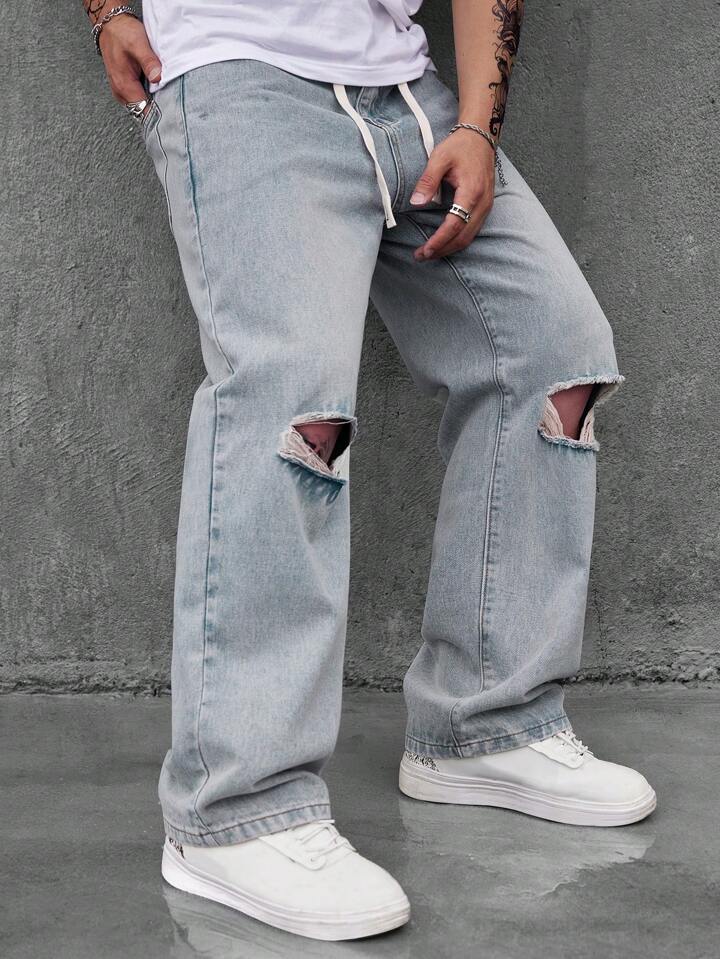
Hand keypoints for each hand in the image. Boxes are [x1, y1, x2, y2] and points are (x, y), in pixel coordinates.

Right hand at [98, 14, 161, 114]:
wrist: (111, 24)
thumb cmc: (122, 33)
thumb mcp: (138, 44)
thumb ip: (149, 62)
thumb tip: (158, 78)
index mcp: (124, 85)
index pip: (143, 111)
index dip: (158, 114)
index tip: (171, 111)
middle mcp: (120, 91)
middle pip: (143, 112)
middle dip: (158, 110)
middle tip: (173, 103)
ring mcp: (122, 90)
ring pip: (141, 107)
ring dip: (153, 103)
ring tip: (166, 95)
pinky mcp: (125, 87)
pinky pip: (139, 98)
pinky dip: (149, 96)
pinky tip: (156, 88)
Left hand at [410, 129, 495, 260]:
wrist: (481, 136)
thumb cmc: (460, 146)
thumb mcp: (439, 158)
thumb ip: (428, 181)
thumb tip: (417, 202)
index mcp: (471, 192)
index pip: (454, 224)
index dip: (439, 240)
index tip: (425, 250)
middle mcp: (482, 203)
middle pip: (463, 237)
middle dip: (442, 250)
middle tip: (421, 256)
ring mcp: (486, 207)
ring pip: (469, 237)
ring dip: (449, 248)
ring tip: (430, 253)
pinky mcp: (485, 207)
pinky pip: (472, 231)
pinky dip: (457, 241)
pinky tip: (444, 244)